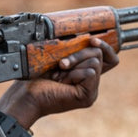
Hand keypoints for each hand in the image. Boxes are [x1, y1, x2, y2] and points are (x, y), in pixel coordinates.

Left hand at [0, 37, 117, 127]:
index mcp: (86, 74)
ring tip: (59, 75)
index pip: (111, 59)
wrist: (26, 94)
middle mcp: (91, 83)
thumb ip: (77, 51)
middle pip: (100, 55)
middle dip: (79, 54)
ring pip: (95, 62)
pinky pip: (90, 73)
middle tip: (61, 64)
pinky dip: (73, 74)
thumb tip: (93, 40)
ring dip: (73, 64)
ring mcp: (91, 91)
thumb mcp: (60, 57)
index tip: (92, 40)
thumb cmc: (37, 77)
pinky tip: (62, 82)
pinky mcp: (88, 97)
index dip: (106, 47)